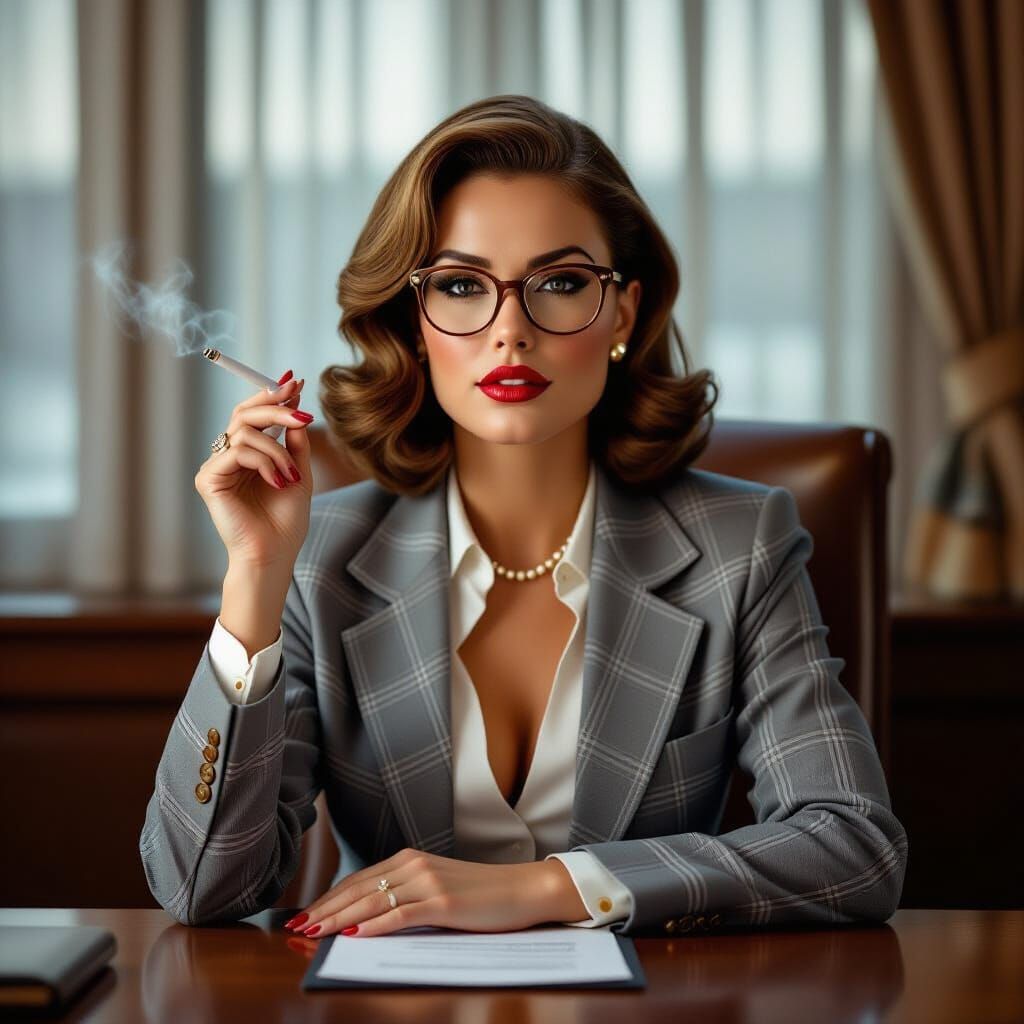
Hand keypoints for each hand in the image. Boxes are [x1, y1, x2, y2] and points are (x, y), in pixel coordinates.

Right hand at [194, 373, 313, 570]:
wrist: (274, 554)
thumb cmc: (285, 522)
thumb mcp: (299, 474)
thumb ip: (295, 443)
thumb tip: (296, 407)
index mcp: (248, 455)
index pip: (254, 415)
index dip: (272, 396)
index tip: (294, 382)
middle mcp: (228, 457)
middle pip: (244, 413)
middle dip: (275, 407)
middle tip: (301, 413)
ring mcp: (216, 466)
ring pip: (245, 431)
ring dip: (277, 449)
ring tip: (291, 476)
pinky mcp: (208, 478)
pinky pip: (238, 451)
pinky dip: (265, 462)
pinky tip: (278, 482)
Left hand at [283, 848, 587, 938]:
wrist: (523, 889)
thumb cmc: (481, 894)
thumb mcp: (437, 888)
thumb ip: (405, 895)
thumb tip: (367, 917)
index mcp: (410, 859)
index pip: (358, 880)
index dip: (328, 898)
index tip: (304, 915)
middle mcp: (414, 865)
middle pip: (358, 890)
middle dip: (324, 910)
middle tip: (296, 928)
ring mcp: (428, 882)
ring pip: (372, 903)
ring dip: (339, 920)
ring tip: (314, 933)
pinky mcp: (443, 903)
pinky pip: (401, 916)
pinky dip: (374, 927)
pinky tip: (355, 937)